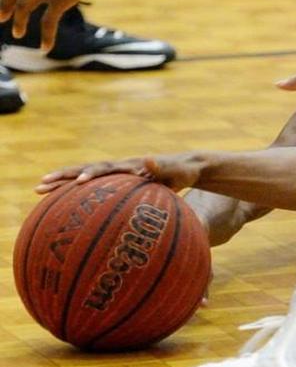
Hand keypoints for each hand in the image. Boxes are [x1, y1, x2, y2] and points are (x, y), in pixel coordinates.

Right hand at [36, 153, 205, 193]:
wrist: (186, 167)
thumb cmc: (183, 171)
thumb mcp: (177, 170)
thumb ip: (163, 166)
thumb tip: (148, 159)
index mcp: (131, 165)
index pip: (106, 169)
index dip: (92, 174)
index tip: (78, 183)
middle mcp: (119, 167)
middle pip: (86, 170)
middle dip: (63, 177)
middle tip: (40, 184)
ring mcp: (117, 174)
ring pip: (83, 177)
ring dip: (61, 183)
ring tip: (38, 190)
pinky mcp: (117, 183)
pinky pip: (92, 188)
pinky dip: (74, 193)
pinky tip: (59, 207)